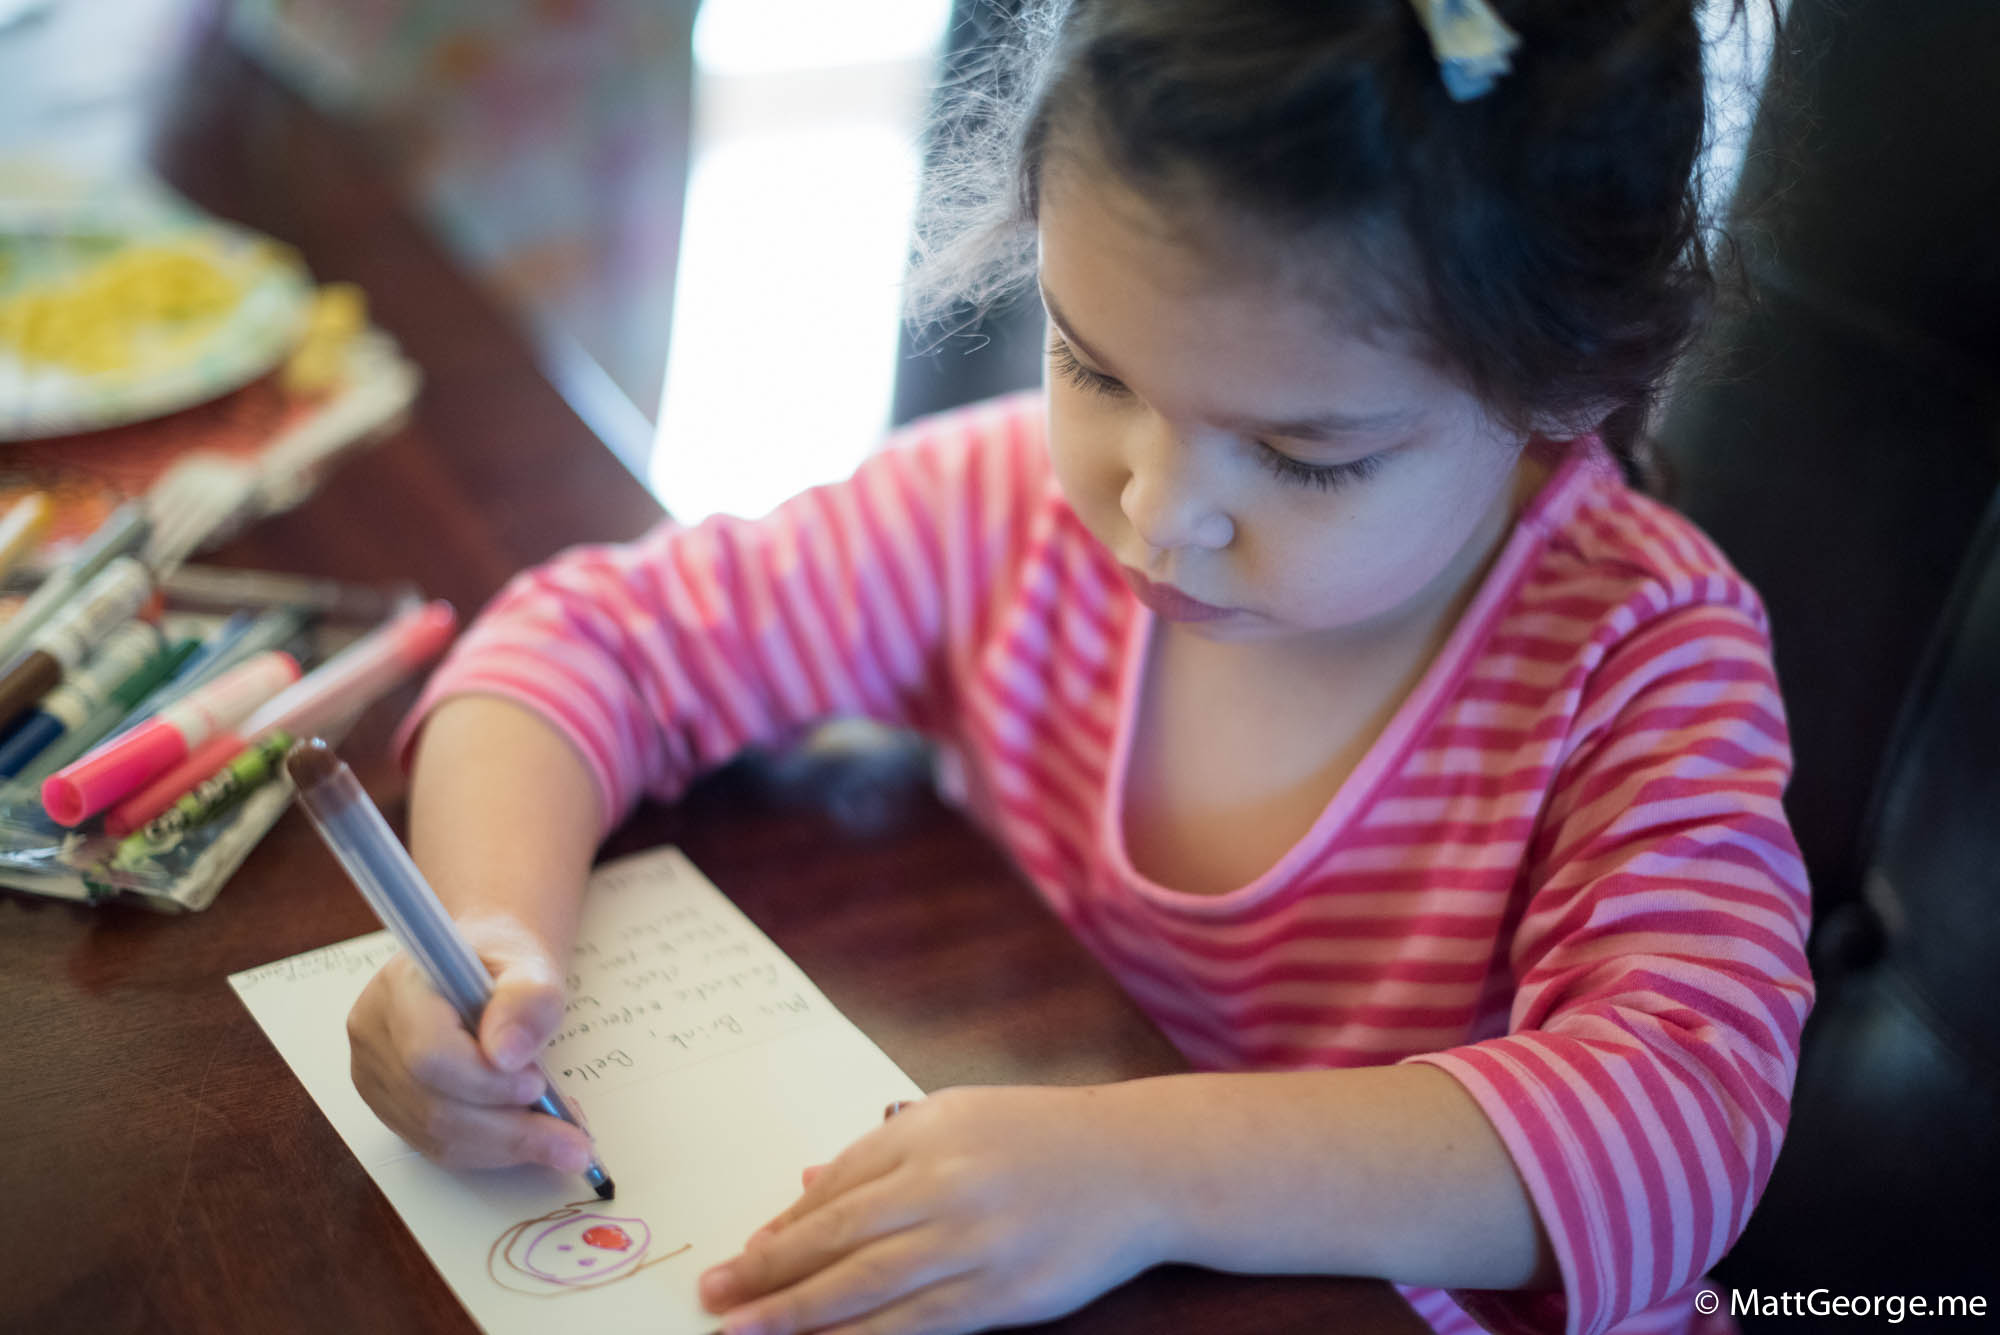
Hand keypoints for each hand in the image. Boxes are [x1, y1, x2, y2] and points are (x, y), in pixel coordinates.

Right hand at [345, 914, 593, 1173]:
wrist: (483, 967)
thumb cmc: (506, 960)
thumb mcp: (531, 963)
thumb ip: (527, 1000)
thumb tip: (510, 1055)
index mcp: (401, 988)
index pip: (428, 1055)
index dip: (485, 1082)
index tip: (539, 1083)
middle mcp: (375, 1036)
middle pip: (433, 1106)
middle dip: (508, 1129)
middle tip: (572, 1136)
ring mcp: (376, 1077)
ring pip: (436, 1136)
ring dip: (507, 1147)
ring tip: (564, 1141)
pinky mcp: (392, 1107)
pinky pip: (439, 1146)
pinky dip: (493, 1151)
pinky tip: (533, 1139)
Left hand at [697, 1085, 1170, 1334]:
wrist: (1142, 1164)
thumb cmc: (1048, 1138)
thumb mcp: (964, 1117)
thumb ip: (885, 1152)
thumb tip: (805, 1188)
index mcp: (929, 1128)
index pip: (835, 1184)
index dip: (783, 1226)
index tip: (743, 1255)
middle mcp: (944, 1180)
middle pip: (835, 1234)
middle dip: (767, 1271)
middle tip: (714, 1297)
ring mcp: (974, 1239)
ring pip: (864, 1285)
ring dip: (796, 1314)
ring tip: (743, 1332)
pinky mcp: (1002, 1293)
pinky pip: (917, 1324)